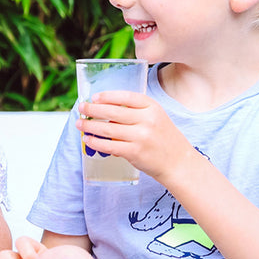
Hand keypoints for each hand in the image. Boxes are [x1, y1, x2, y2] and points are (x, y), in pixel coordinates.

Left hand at [77, 90, 193, 185]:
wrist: (178, 162)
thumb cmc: (164, 139)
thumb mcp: (156, 117)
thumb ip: (136, 112)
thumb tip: (106, 110)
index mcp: (152, 107)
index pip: (126, 97)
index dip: (107, 96)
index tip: (94, 97)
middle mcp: (147, 120)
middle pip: (113, 112)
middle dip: (93, 109)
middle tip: (81, 108)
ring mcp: (141, 137)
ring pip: (108, 129)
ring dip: (90, 126)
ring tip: (79, 124)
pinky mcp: (135, 152)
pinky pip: (110, 146)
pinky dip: (96, 142)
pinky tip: (88, 140)